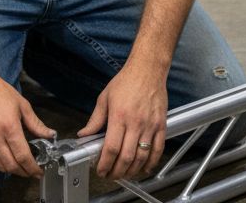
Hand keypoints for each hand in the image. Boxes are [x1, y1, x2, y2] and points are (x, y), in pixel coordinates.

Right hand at [0, 72, 53, 177]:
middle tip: (32, 172)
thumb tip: (50, 135)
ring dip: (12, 171)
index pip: (23, 156)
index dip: (33, 168)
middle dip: (24, 173)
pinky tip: (8, 161)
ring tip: (22, 168)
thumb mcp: (22, 105)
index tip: (39, 172)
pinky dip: (1, 164)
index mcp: (10, 127)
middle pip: (11, 165)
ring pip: (0, 165)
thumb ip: (36, 124)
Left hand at [77, 60, 168, 179]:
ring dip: (133, 170)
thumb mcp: (104, 98)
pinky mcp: (161, 125)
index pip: (111, 148)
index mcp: (119, 116)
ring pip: (142, 156)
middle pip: (126, 157)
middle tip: (110, 175)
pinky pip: (158, 149)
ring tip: (124, 174)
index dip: (105, 164)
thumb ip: (95, 120)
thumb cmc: (126, 81)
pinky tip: (144, 168)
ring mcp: (150, 125)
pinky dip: (151, 162)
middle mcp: (135, 123)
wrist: (148, 70)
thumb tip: (84, 134)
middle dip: (117, 171)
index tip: (101, 170)